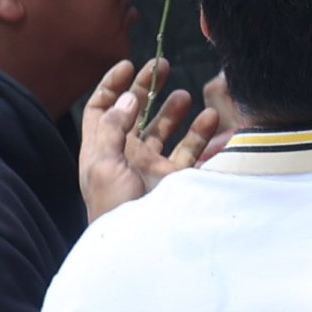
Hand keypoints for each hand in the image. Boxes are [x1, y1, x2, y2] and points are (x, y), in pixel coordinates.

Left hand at [78, 59, 220, 218]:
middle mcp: (125, 155)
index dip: (111, 86)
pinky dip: (202, 135)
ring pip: (164, 130)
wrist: (136, 247)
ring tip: (187, 96)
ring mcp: (151, 167)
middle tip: (163, 65)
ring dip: (174, 110)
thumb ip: (114, 128)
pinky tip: (211, 120)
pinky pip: (190, 152)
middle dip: (148, 88)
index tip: (129, 65)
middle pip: (134, 114)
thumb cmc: (112, 207)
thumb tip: (129, 96)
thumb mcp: (102, 165)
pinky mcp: (174, 180)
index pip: (100, 110)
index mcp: (101, 150)